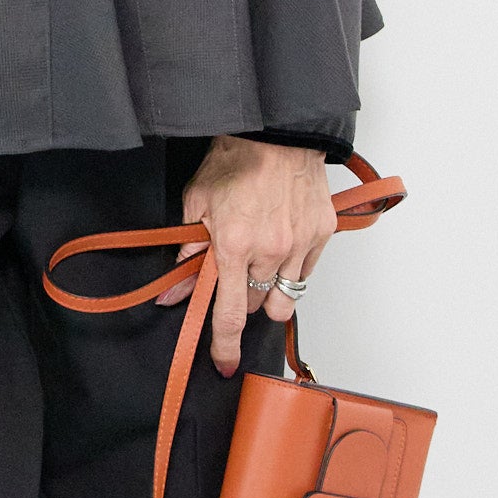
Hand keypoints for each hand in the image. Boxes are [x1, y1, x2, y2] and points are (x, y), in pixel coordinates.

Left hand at [155, 138, 337, 375]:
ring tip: (261, 265)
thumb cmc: (235, 161)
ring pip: (286, 296)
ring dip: (270, 291)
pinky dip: (293, 269)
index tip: (224, 364)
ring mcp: (301, 244)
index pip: (229, 315)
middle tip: (237, 277)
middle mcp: (270, 252)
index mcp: (233, 247)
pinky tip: (282, 245)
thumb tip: (174, 291)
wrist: (276, 132)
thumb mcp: (197, 204)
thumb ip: (188, 253)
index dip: (225, 346)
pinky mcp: (323, 234)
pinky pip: (307, 272)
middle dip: (245, 301)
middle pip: (259, 307)